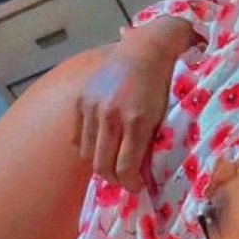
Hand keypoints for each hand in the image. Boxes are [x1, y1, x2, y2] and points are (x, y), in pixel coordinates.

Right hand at [77, 48, 174, 192]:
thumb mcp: (160, 118)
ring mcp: (93, 107)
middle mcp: (111, 116)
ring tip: (112, 164)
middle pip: (102, 165)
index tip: (136, 188)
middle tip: (124, 181)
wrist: (143, 51)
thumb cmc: (159, 86)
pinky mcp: (81, 100)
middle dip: (114, 180)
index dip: (130, 184)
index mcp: (136, 122)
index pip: (125, 168)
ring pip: (87, 154)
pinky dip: (88, 147)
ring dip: (100, 164)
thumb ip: (148, 145)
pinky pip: (78, 136)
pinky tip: (100, 146)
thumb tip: (139, 174)